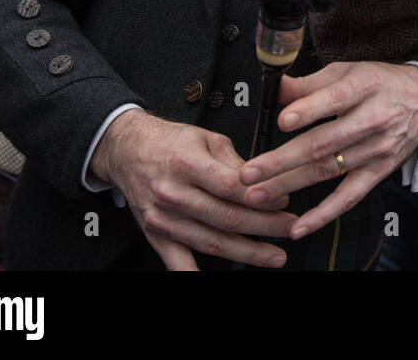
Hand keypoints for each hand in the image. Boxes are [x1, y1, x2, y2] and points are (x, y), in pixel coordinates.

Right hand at [90, 110, 294, 269]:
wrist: (128, 149)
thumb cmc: (169, 141)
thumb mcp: (207, 137)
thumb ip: (234, 162)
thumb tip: (264, 182)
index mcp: (188, 164)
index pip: (231, 186)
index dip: (261, 196)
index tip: (284, 201)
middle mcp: (174, 193)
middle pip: (226, 217)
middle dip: (264, 227)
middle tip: (290, 229)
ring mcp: (164, 218)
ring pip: (211, 241)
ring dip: (246, 252)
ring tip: (274, 255)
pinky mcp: (156, 234)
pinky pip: (176, 262)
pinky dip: (194, 274)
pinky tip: (217, 279)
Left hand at [239, 62, 417, 239]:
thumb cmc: (380, 83)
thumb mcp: (348, 71)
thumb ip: (311, 83)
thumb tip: (276, 90)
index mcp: (364, 87)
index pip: (336, 100)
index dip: (309, 110)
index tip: (282, 121)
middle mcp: (373, 120)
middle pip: (325, 143)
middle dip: (283, 160)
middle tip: (250, 172)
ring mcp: (377, 150)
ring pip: (328, 170)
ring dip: (290, 185)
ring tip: (257, 194)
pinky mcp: (379, 172)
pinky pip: (349, 197)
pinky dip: (324, 214)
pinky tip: (299, 226)